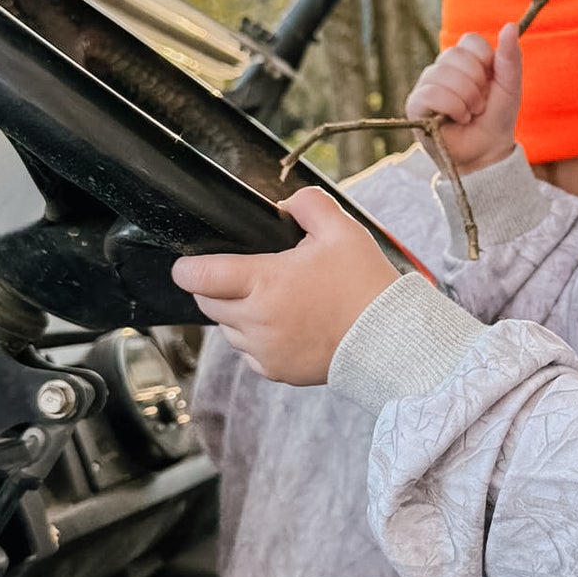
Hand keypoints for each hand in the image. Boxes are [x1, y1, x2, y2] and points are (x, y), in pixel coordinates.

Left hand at [171, 188, 398, 383]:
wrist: (390, 337)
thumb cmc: (365, 284)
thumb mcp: (342, 230)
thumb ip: (308, 204)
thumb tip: (285, 205)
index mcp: (264, 282)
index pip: (199, 276)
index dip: (187, 267)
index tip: (189, 263)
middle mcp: (256, 321)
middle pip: (208, 303)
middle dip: (216, 288)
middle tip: (245, 275)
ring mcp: (264, 350)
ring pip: (228, 330)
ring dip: (238, 314)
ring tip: (274, 301)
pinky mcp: (277, 372)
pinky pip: (251, 354)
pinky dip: (259, 340)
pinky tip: (287, 325)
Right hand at [405, 22, 522, 172]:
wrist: (487, 152)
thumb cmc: (497, 118)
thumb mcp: (510, 86)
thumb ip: (510, 58)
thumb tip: (510, 25)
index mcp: (464, 60)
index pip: (470, 41)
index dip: (486, 62)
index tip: (491, 82)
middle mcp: (442, 69)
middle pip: (455, 55)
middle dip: (476, 84)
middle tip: (481, 104)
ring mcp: (426, 86)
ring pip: (442, 74)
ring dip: (466, 98)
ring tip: (471, 114)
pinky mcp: (415, 106)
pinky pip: (430, 93)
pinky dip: (452, 107)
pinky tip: (459, 119)